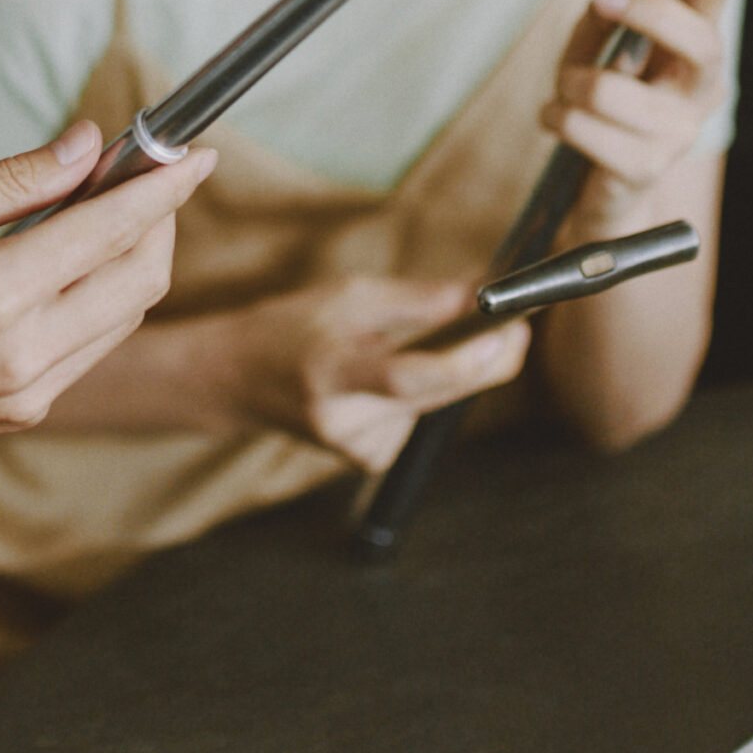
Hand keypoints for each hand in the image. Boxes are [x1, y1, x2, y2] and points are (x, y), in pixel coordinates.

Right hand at [0, 119, 215, 500]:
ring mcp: (27, 393)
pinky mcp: (22, 412)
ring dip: (137, 258)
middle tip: (152, 174)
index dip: (163, 184)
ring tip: (113, 207)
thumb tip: (81, 145)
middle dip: (162, 219)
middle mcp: (22, 353)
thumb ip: (8, 181)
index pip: (111, 228)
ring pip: (127, 316)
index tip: (190, 152)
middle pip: (142, 278)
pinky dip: (105, 298)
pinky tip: (79, 261)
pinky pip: (93, 347)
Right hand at [193, 273, 529, 473]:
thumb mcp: (350, 295)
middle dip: (484, 359)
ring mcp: (356, 447)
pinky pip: (418, 420)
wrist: (238, 378)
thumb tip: (486, 294)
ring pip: (435, 406)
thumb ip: (420, 300)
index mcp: (332, 371)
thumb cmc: (291, 326)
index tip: (514, 332)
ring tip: (396, 349)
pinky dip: (417, 396)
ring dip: (443, 374)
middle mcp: (344, 420)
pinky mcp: (367, 459)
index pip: (409, 377)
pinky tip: (378, 384)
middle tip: (515, 326)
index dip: (467, 359)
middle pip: (440, 395)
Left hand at [540, 0, 752, 234]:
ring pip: (614, 88)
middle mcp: (699, 93)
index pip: (714, 6)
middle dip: (648, 12)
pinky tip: (559, 120)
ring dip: (572, 80)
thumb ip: (604, 19)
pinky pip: (584, 127)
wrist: (599, 189)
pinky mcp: (644, 168)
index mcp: (693, 55)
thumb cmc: (602, 105)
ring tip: (565, 90)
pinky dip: (557, 116)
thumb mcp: (596, 50)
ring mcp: (678, 134)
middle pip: (700, 41)